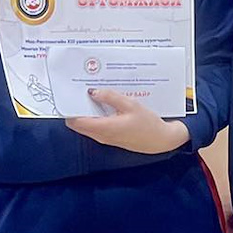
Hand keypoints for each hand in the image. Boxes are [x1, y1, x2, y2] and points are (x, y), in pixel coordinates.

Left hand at [65, 90, 190, 152]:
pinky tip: (104, 105)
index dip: (70, 108)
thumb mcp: (131, 105)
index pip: (75, 121)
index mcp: (104, 128)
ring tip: (93, 95)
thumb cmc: (148, 124)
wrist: (161, 141)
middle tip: (81, 92)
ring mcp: (105, 138)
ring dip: (87, 112)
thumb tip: (93, 91)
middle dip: (77, 108)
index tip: (70, 95)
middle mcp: (101, 135)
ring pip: (86, 125)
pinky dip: (95, 117)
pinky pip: (96, 127)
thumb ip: (111, 97)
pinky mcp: (111, 138)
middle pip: (78, 123)